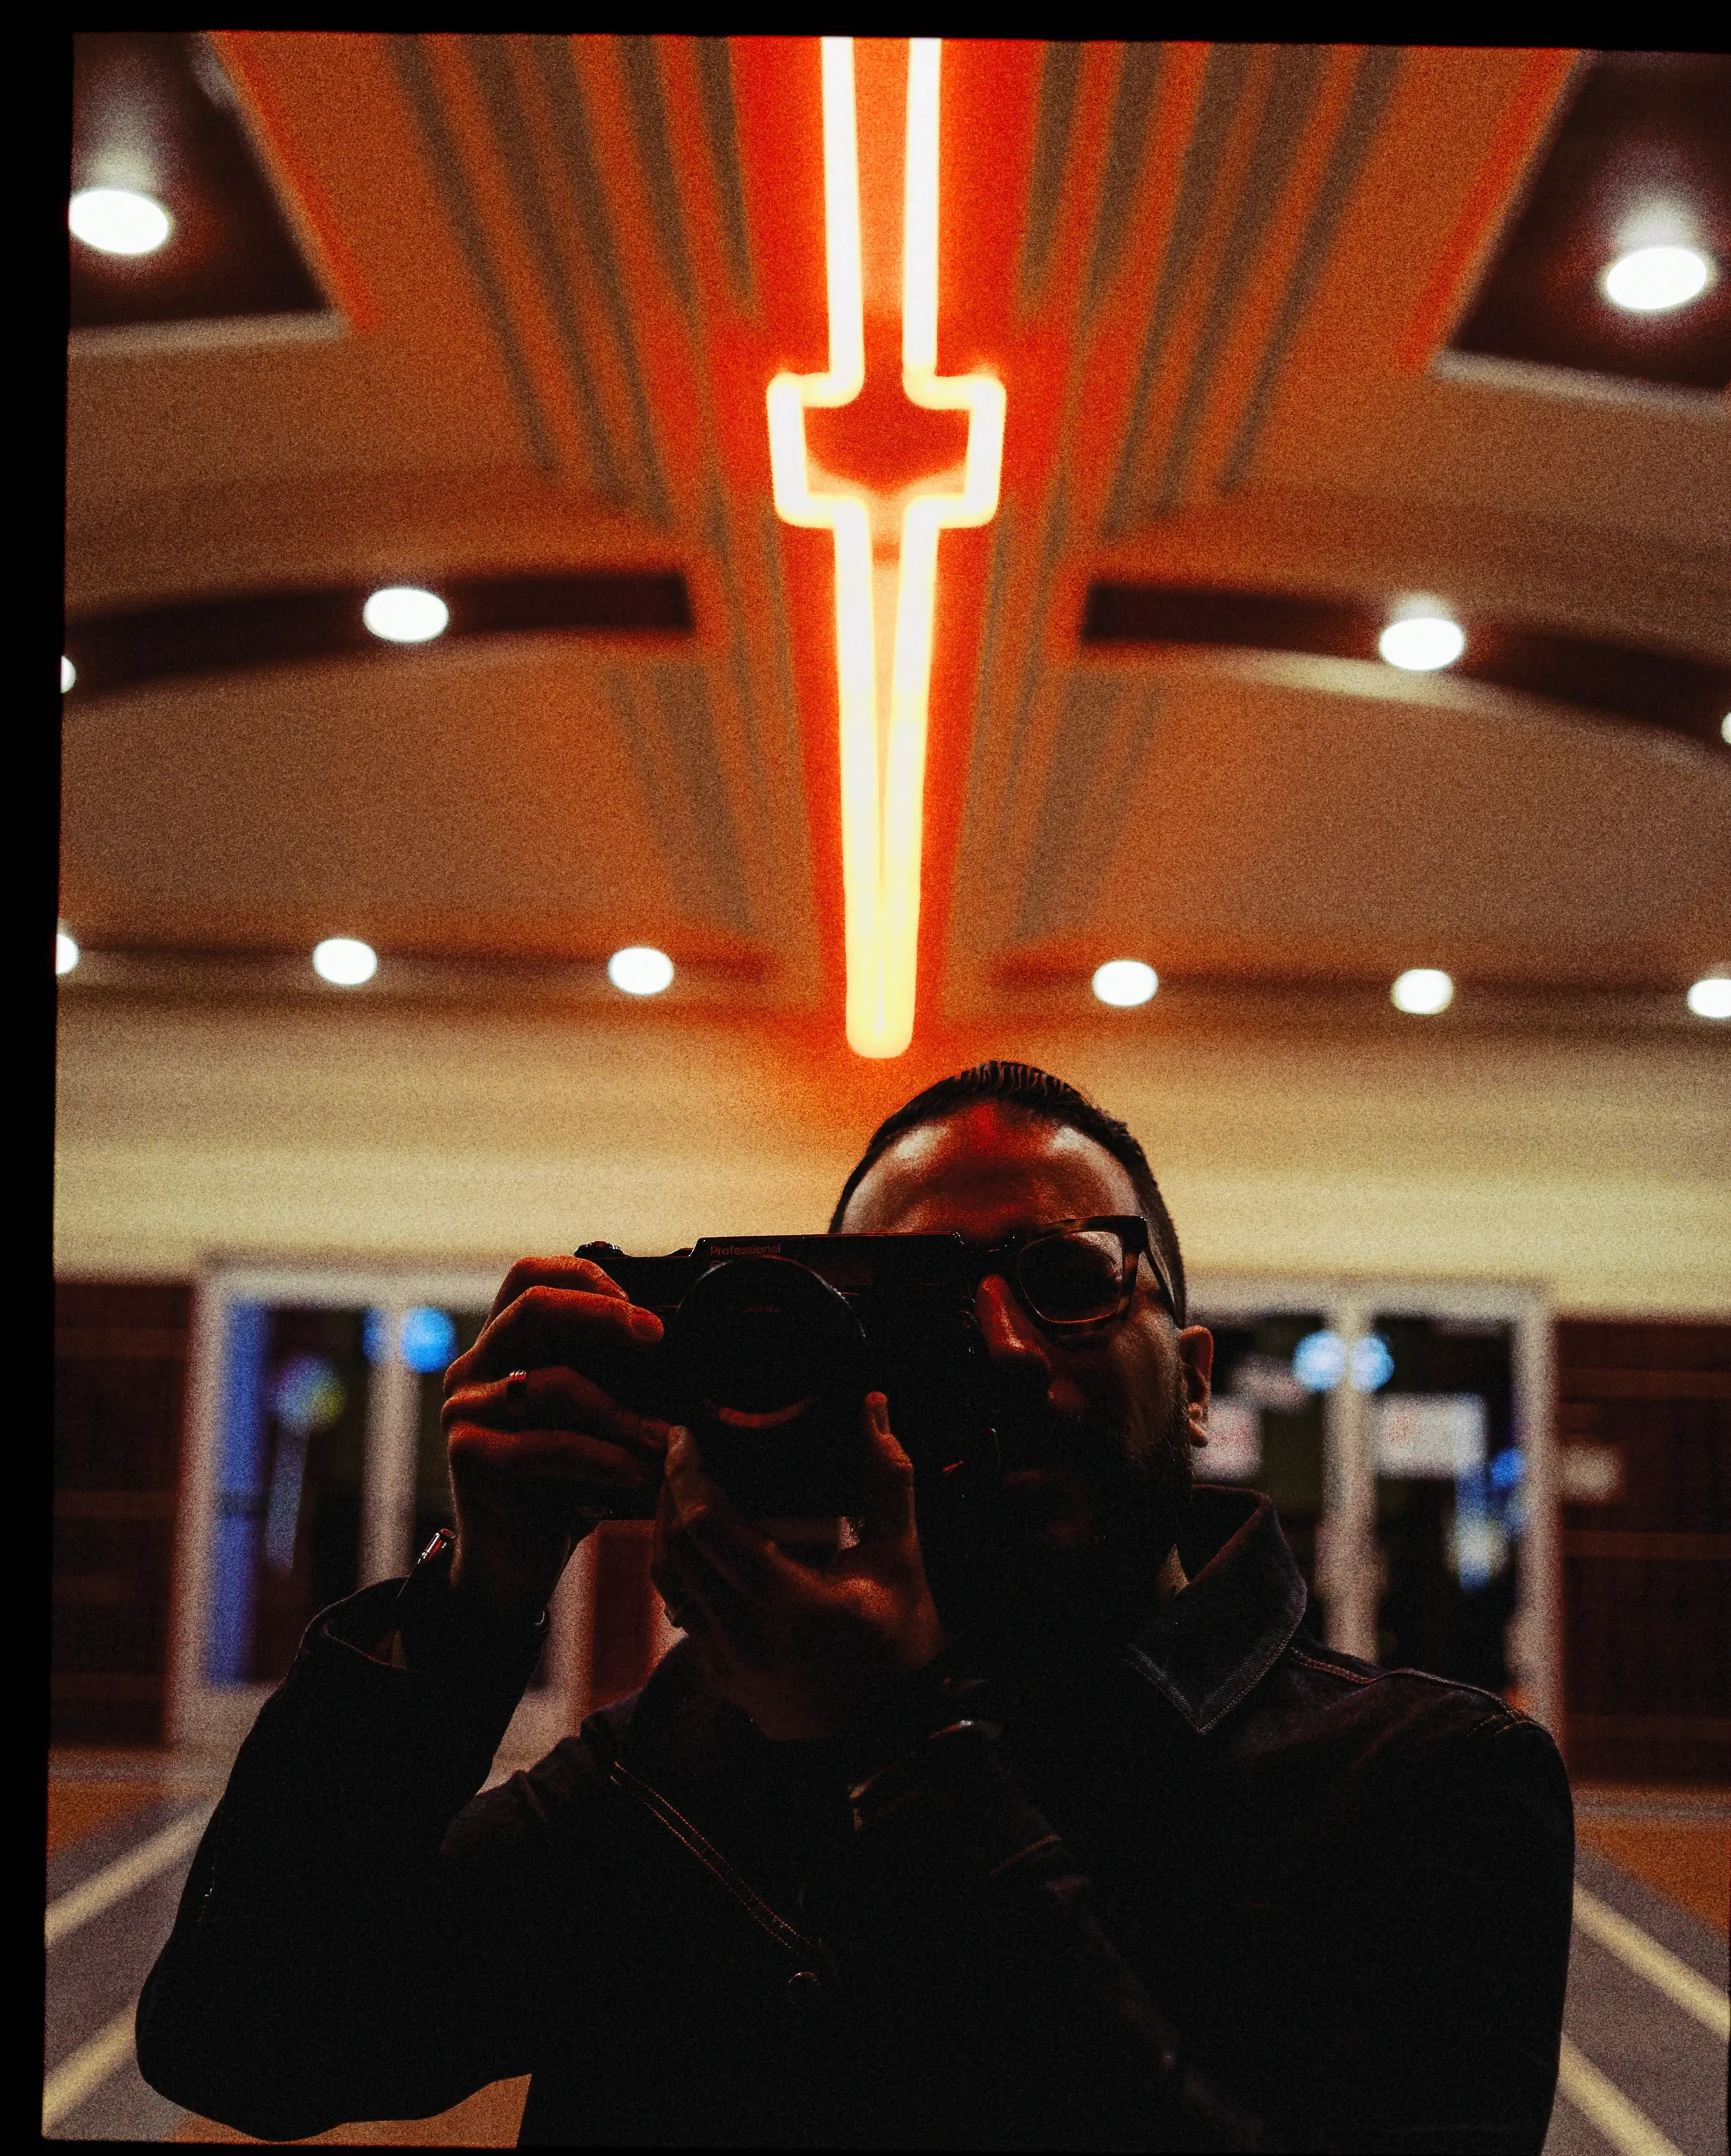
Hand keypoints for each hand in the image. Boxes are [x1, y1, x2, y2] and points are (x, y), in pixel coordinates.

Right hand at [441, 1257, 669, 1628]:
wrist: (512, 1566)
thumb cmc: (561, 1484)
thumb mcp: (591, 1420)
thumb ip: (613, 1377)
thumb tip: (684, 1345)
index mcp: (504, 1345)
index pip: (529, 1276)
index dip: (586, 1276)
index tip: (644, 1311)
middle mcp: (476, 1367)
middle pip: (533, 1308)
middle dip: (603, 1316)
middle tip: (657, 1338)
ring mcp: (465, 1410)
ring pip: (550, 1385)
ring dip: (620, 1412)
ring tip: (663, 1438)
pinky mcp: (468, 1457)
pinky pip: (543, 1446)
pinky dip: (600, 1457)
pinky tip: (635, 1474)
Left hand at [651, 1393, 945, 1740]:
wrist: (894, 1734)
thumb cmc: (903, 1642)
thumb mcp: (902, 1559)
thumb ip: (887, 1481)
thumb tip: (874, 1407)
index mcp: (788, 1603)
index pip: (710, 1527)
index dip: (690, 1475)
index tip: (688, 1436)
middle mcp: (744, 1636)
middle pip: (677, 1549)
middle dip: (671, 1493)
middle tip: (681, 1452)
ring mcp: (726, 1663)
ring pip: (669, 1582)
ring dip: (668, 1530)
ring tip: (682, 1491)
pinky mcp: (720, 1677)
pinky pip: (683, 1611)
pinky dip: (682, 1570)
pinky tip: (700, 1545)